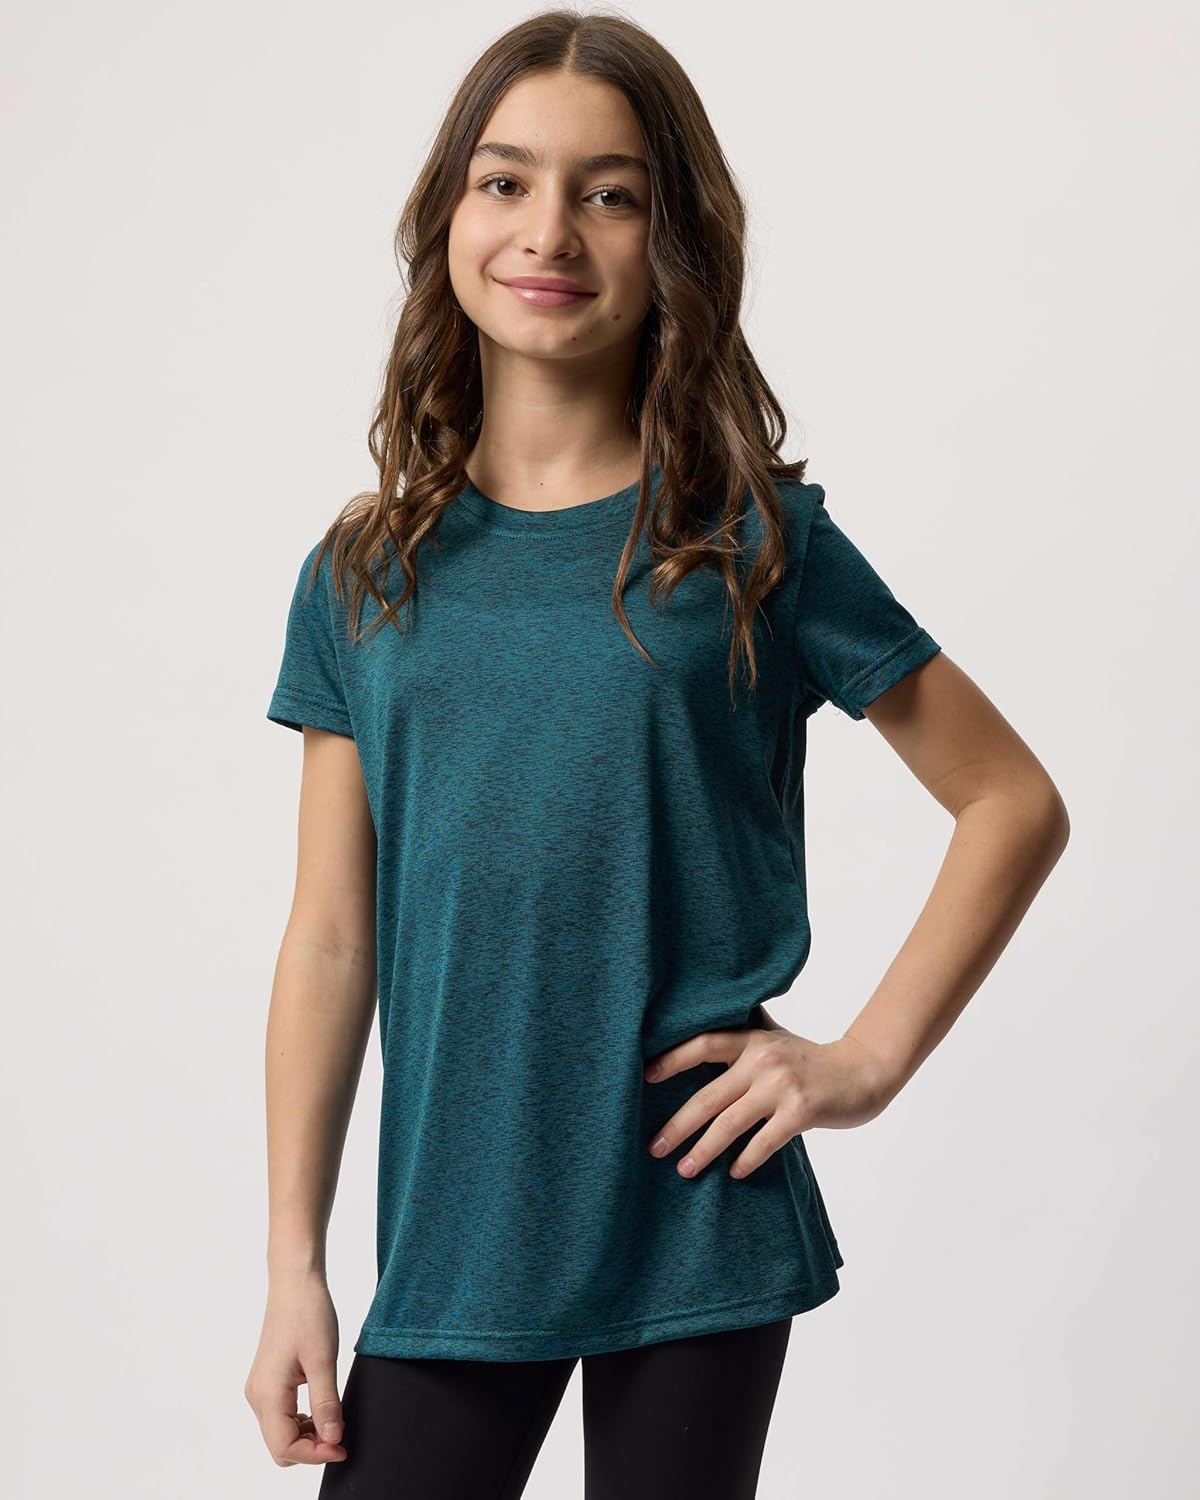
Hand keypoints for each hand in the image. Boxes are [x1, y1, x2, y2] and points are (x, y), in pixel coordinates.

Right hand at [244, 1270, 347, 1466]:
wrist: (295, 1283)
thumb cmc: (308, 1314)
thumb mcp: (324, 1360)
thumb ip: (326, 1403)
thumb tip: (332, 1440)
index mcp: (268, 1394)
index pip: (285, 1447)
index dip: (315, 1454)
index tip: (342, 1447)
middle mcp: (257, 1396)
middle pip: (279, 1446)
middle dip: (310, 1449)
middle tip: (340, 1435)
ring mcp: (260, 1389)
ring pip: (279, 1433)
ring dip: (306, 1436)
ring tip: (334, 1419)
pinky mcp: (267, 1381)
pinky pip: (281, 1416)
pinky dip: (301, 1421)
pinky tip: (321, 1407)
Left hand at [643, 1020, 891, 1180]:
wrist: (864, 1071)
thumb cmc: (811, 1059)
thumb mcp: (775, 1037)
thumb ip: (743, 1033)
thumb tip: (697, 1028)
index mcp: (752, 1038)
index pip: (702, 1044)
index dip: (671, 1060)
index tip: (644, 1079)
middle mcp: (763, 1059)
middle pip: (708, 1096)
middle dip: (677, 1125)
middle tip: (654, 1147)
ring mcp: (782, 1085)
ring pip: (730, 1123)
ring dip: (704, 1150)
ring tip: (684, 1169)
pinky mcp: (802, 1111)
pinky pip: (764, 1141)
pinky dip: (746, 1160)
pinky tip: (734, 1172)